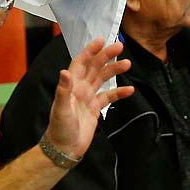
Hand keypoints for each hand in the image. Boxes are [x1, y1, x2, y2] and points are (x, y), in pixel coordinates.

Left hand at [42, 36, 132, 161]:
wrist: (64, 148)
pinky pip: (109, 97)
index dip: (90, 51)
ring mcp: (87, 98)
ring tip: (127, 64)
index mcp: (71, 86)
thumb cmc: (59, 129)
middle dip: (106, 56)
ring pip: (102, 79)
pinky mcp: (95, 109)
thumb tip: (65, 72)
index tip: (101, 41)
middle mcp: (79, 89)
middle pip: (94, 68)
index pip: (80, 63)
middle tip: (119, 47)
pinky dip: (119, 93)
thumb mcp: (60, 110)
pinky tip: (130, 90)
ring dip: (114, 71)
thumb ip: (63, 90)